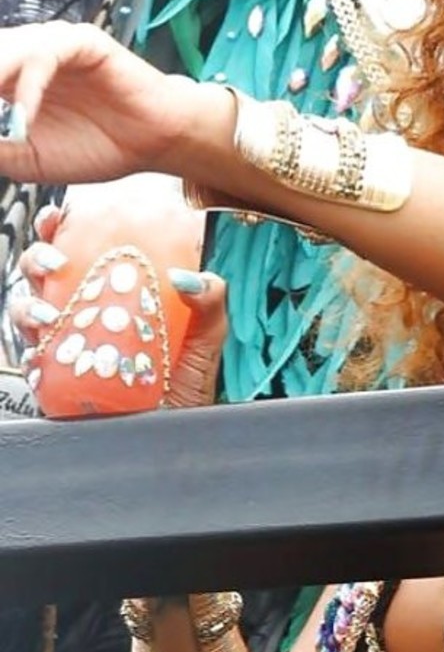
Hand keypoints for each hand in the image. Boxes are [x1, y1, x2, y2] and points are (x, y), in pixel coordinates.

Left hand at [0, 22, 208, 186]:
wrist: (152, 144)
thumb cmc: (97, 148)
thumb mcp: (26, 159)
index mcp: (8, 79)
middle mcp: (24, 57)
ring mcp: (52, 45)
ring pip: (5, 50)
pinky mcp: (82, 41)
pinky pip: (44, 55)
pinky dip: (29, 85)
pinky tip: (25, 117)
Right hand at [12, 207, 228, 410]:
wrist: (174, 434)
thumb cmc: (187, 385)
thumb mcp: (206, 338)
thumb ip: (210, 303)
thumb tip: (189, 278)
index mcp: (111, 293)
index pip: (79, 249)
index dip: (60, 228)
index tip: (59, 216)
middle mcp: (81, 315)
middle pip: (41, 275)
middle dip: (34, 259)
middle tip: (54, 263)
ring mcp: (64, 347)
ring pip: (25, 314)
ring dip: (27, 307)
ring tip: (49, 314)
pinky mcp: (54, 382)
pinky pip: (29, 363)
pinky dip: (28, 354)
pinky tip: (40, 351)